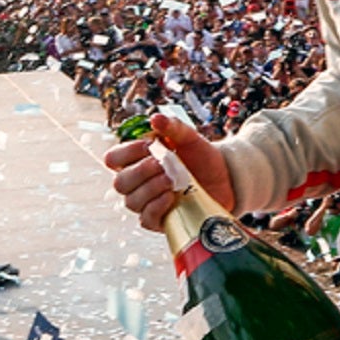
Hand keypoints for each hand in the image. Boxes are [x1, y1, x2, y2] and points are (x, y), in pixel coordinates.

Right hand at [103, 113, 234, 229]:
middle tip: (163, 165)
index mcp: (138, 160)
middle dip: (141, 172)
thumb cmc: (202, 158)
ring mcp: (147, 203)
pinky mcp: (160, 220)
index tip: (150, 146)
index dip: (127, 152)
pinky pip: (146, 219)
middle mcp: (138, 183)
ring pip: (132, 201)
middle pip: (120, 183)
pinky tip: (171, 197)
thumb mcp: (190, 138)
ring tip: (172, 180)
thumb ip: (173, 126)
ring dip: (151, 188)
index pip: (113, 158)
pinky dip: (156, 207)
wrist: (225, 179)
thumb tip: (155, 119)